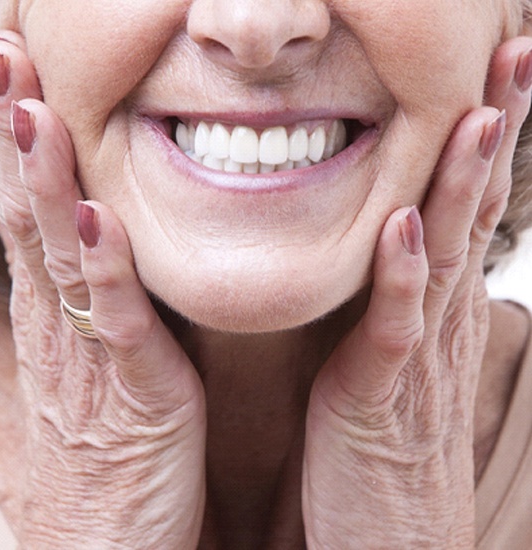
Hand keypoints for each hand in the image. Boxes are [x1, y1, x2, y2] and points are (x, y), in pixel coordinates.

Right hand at [0, 32, 205, 548]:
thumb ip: (74, 314)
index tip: (8, 83)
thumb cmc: (96, 463)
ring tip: (30, 109)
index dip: (12, 148)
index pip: (22, 214)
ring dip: (44, 182)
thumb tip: (68, 255)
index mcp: (49, 317)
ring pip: (59, 254)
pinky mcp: (131, 391)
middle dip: (13, 136)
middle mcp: (56, 325)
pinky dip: (103, 268)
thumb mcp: (76, 377)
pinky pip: (115, 319)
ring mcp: (86, 356)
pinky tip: (95, 219)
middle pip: (28, 214)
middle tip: (0, 56)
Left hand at [303, 37, 531, 547]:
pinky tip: (406, 226)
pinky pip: (393, 327)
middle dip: (494, 134)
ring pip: (444, 257)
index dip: (482, 142)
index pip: (465, 209)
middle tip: (514, 54)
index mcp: (434, 309)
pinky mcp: (379, 396)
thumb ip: (395, 302)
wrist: (391, 536)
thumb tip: (395, 246)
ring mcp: (415, 358)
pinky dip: (401, 275)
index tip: (495, 74)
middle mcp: (437, 322)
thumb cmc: (384, 443)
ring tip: (478, 114)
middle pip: (471, 214)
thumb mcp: (393, 356)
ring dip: (462, 186)